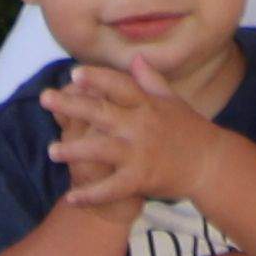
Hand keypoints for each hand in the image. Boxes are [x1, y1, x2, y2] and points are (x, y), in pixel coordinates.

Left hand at [49, 58, 223, 212]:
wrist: (210, 165)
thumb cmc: (190, 130)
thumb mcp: (173, 101)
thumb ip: (151, 81)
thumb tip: (136, 58)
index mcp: (148, 104)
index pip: (118, 85)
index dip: (96, 78)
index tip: (73, 73)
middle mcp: (141, 125)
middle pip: (101, 112)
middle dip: (71, 104)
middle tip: (44, 98)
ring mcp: (140, 153)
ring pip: (100, 149)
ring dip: (73, 150)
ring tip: (51, 151)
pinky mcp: (141, 179)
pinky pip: (111, 188)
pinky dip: (90, 194)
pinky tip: (71, 197)